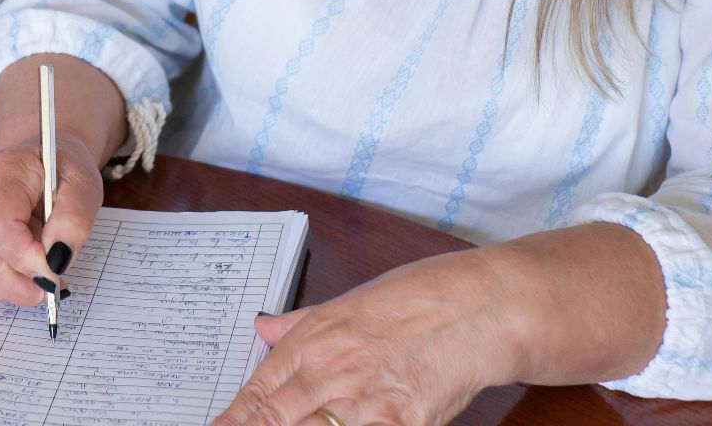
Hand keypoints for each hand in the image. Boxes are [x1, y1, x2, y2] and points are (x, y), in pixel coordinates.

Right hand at [0, 134, 103, 306]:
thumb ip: (74, 221)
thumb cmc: (61, 172)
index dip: (25, 258)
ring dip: (10, 288)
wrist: (39, 161)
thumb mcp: (84, 186)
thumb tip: (56, 259)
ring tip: (36, 273)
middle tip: (51, 283)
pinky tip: (18, 272)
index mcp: (2, 172)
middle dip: (21, 284)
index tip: (54, 269)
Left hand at [213, 252, 514, 425]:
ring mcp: (364, 402)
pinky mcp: (400, 423)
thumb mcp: (348, 301)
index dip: (233, 419)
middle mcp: (331, 371)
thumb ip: (300, 323)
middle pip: (276, 421)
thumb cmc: (417, 299)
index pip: (259, 391)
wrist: (478, 309)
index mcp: (313, 339)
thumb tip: (262, 328)